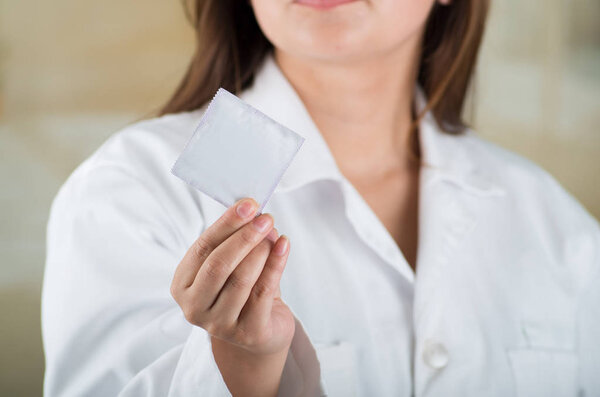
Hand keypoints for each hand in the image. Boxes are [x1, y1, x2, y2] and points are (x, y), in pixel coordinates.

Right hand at [170, 198, 294, 356]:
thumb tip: (259, 219)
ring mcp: (219, 325)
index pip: (202, 248)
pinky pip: (263, 292)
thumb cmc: (242, 292)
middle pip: (218, 265)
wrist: (259, 332)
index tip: (248, 204)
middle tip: (264, 217)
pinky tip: (284, 246)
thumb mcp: (233, 265)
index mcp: (182, 286)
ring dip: (261, 250)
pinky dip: (276, 264)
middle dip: (243, 237)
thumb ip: (239, 243)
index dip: (226, 224)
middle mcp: (194, 308)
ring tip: (273, 232)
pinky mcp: (247, 333)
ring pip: (241, 279)